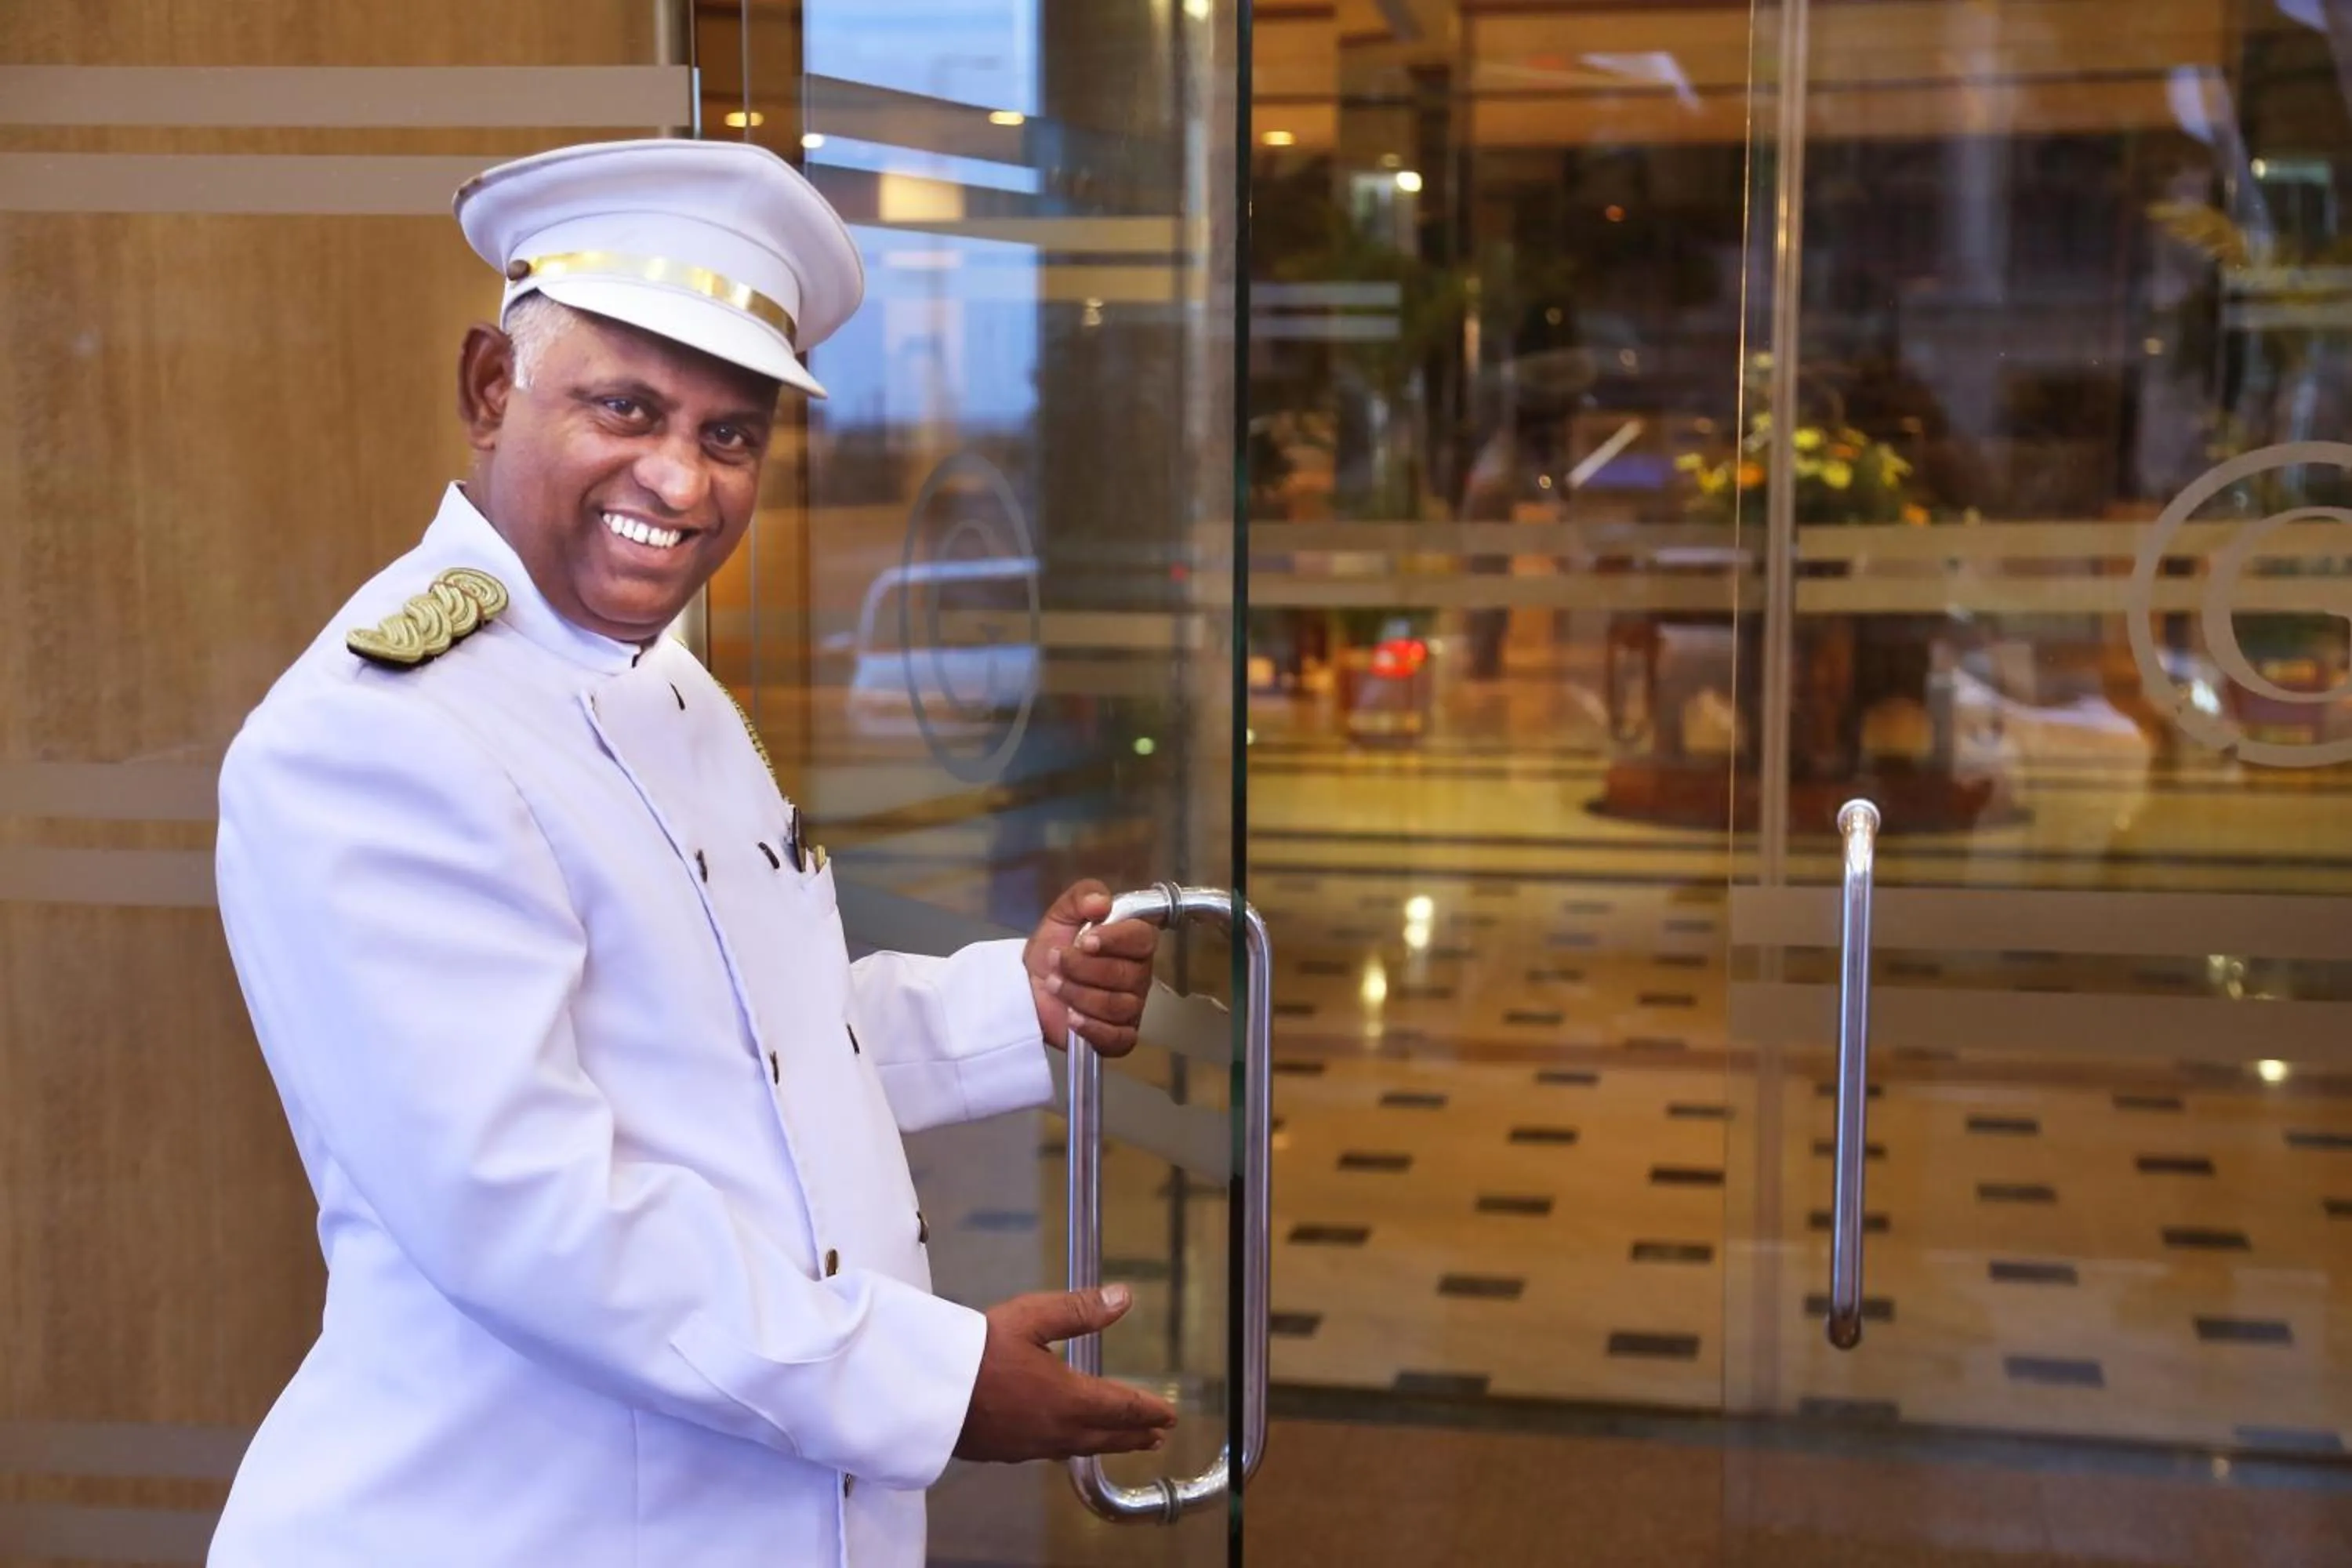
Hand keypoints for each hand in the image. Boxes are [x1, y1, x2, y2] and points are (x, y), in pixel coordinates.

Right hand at [954, 1286, 1178, 1463]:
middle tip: (1156, 1435)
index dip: (1148, 1409)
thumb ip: (1079, 1310)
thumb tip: (1122, 1298)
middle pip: (1107, 1434)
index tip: (1169, 1414)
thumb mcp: (1030, 1317)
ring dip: (1109, 1443)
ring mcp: (1031, 1445)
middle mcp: (1056, 1429)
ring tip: (1125, 1442)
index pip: (1121, 1406)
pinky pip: (1053, 1452)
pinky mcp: (1007, 1451)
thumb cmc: (975, 1351)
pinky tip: (1067, 1444)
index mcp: (1069, 1398)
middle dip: (1135, 1433)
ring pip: (1082, 1447)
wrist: (925, 1391)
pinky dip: (1074, 1447)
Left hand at [1026, 879, 1157, 1056]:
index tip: (1086, 941)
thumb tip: (1102, 901)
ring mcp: (1131, 1008)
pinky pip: (1118, 1038)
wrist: (1026, 986)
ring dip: (1079, 994)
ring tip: (1054, 985)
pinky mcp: (1119, 1037)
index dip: (1116, 939)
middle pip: (1126, 974)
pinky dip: (1092, 1028)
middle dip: (1083, 968)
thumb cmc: (1052, 948)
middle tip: (1056, 961)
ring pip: (1117, 1005)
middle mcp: (1138, 975)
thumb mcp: (1061, 914)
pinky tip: (1072, 1017)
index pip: (1142, 938)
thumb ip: (1081, 897)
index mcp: (1132, 942)